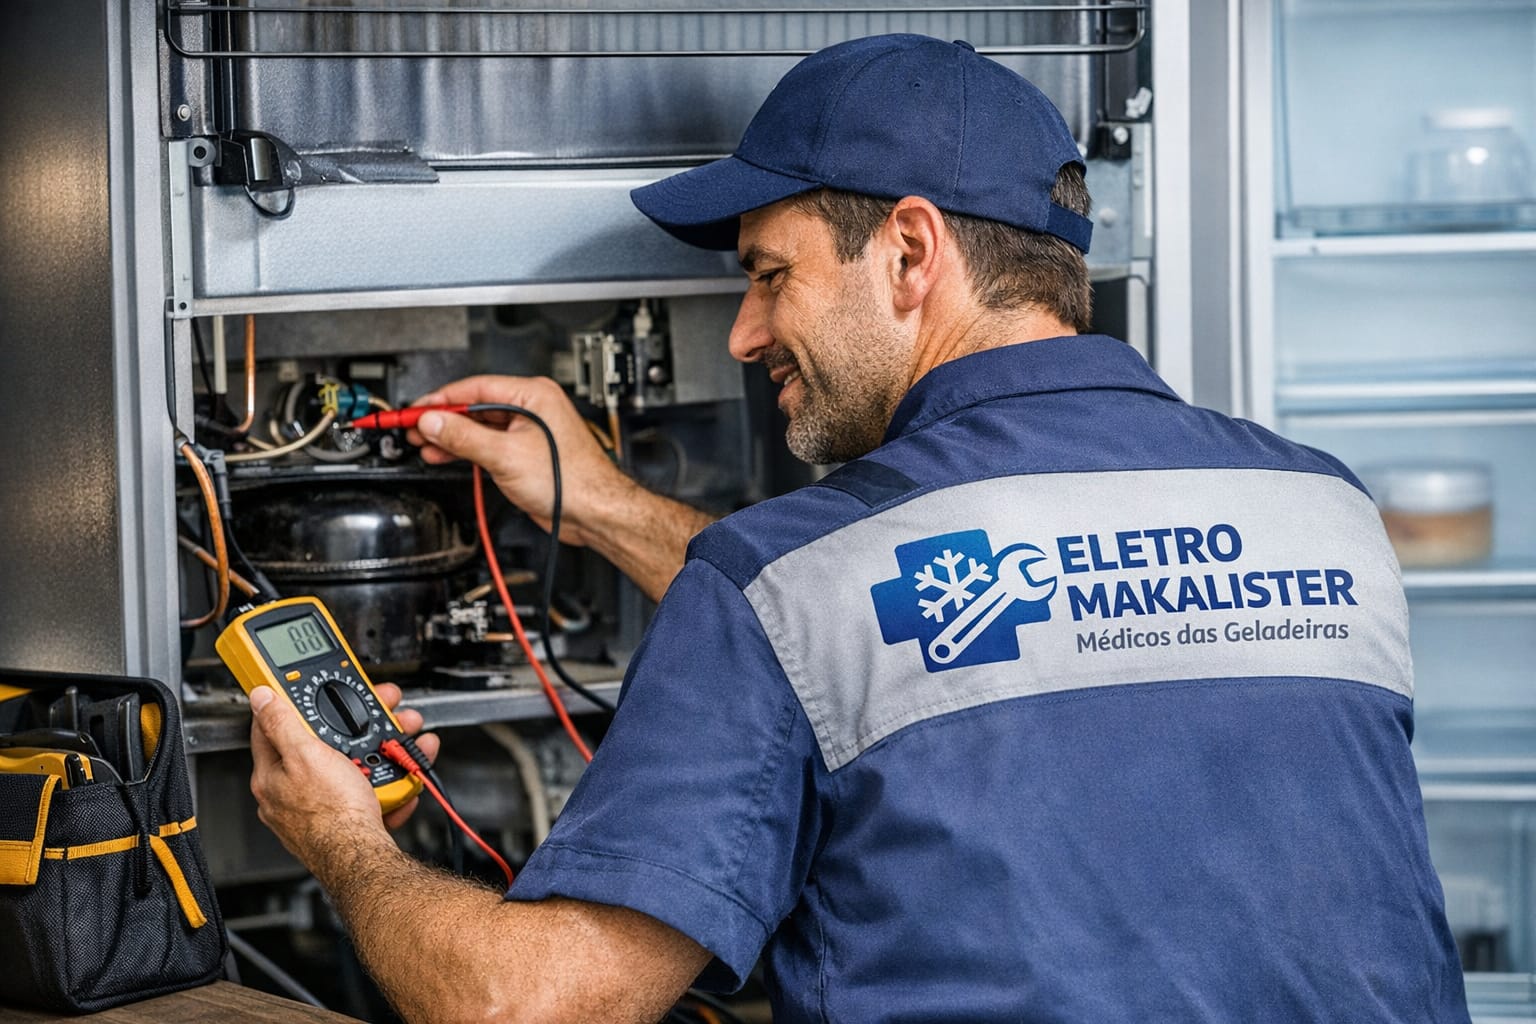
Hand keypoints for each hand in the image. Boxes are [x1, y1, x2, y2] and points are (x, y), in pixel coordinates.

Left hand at [248, 683, 440, 868]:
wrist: (363, 858)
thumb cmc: (332, 814)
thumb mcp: (305, 754)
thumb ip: (281, 722)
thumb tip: (259, 697)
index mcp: (273, 775)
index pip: (272, 728)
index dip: (293, 705)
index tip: (309, 694)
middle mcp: (291, 794)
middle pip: (322, 747)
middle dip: (355, 730)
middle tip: (377, 720)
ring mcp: (320, 808)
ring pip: (351, 769)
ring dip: (382, 755)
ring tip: (399, 750)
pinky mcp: (346, 822)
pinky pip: (368, 794)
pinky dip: (387, 785)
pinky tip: (398, 781)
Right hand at [405, 376, 629, 546]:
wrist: (593, 512)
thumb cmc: (571, 480)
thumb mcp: (506, 455)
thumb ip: (464, 436)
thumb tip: (434, 422)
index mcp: (533, 395)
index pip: (474, 387)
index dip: (440, 399)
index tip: (414, 410)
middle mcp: (531, 408)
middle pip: (474, 406)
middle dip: (441, 419)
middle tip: (411, 428)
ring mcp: (527, 430)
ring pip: (478, 426)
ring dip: (450, 436)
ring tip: (422, 444)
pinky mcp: (524, 452)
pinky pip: (487, 443)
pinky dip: (465, 449)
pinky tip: (445, 454)